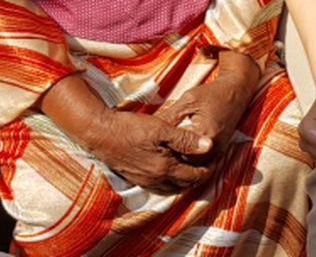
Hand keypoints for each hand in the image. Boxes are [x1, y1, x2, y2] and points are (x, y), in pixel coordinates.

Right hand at [84, 108, 214, 191]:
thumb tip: (210, 146)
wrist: (100, 132)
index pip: (194, 176)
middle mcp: (155, 179)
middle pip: (184, 185)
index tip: (215, 160)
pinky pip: (158, 186)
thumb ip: (186, 139)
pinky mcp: (134, 177)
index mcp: (165, 168)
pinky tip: (169, 171)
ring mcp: (144, 180)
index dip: (207, 169)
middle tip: (207, 166)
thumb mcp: (161, 128)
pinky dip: (168, 182)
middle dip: (197, 177)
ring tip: (191, 170)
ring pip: (171, 188)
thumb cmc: (130, 127)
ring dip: (183, 181)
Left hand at [155, 68, 256, 164]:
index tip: (149, 147)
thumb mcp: (187, 101)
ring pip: (193, 167)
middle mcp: (213, 148)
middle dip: (169, 159)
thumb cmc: (211, 94)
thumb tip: (148, 127)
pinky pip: (201, 163)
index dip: (162, 151)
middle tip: (152, 154)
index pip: (177, 152)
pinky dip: (189, 159)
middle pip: (185, 164)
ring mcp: (218, 152)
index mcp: (204, 134)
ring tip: (162, 155)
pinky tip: (177, 152)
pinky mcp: (219, 152)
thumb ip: (169, 116)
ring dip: (179, 162)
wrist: (236, 92)